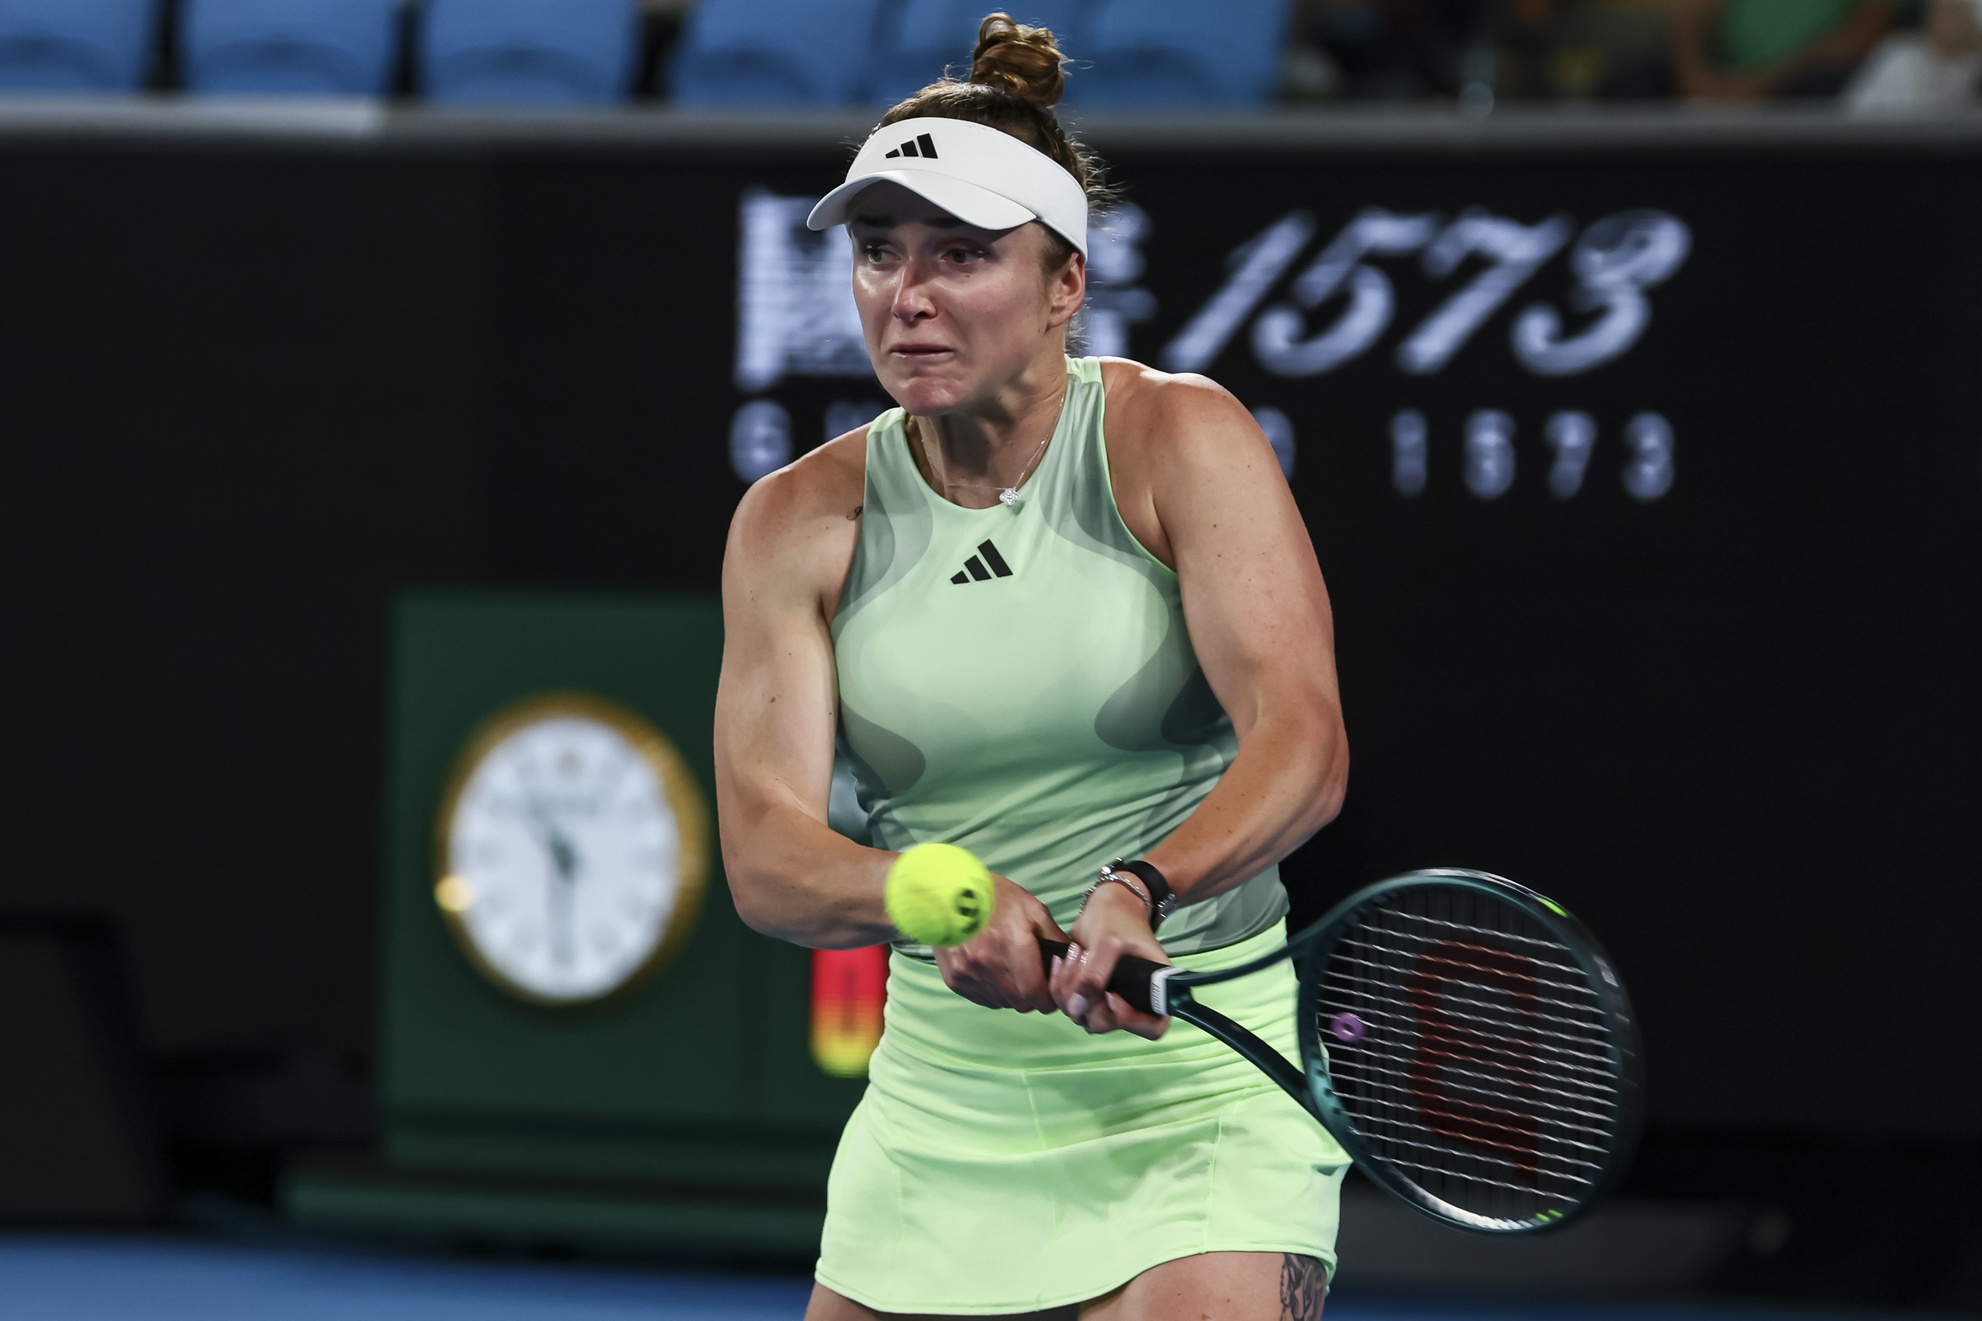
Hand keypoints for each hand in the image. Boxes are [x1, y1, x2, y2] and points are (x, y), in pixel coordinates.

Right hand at [935, 873, 1067, 1012]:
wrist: (947, 891)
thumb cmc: (996, 897)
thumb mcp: (1033, 909)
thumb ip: (1056, 939)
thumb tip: (1073, 964)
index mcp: (1012, 944)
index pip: (1035, 994)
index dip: (1047, 1000)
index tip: (1051, 995)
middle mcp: (988, 964)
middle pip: (1019, 1003)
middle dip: (1031, 997)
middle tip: (1033, 982)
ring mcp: (968, 973)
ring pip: (1002, 1002)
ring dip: (1011, 995)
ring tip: (1010, 972)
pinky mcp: (954, 979)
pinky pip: (982, 999)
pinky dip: (992, 992)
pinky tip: (992, 972)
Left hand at [1049, 880, 1170, 1039]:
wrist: (1107, 905)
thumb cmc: (1118, 919)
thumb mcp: (1108, 942)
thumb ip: (1094, 976)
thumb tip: (1078, 1009)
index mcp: (1157, 991)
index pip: (1152, 1027)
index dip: (1130, 1020)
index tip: (1111, 994)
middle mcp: (1134, 1003)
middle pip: (1108, 1024)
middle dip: (1089, 998)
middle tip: (1085, 962)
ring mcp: (1109, 1001)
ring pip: (1084, 1016)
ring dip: (1070, 990)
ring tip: (1075, 954)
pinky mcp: (1089, 996)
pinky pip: (1070, 1005)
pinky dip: (1060, 986)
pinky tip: (1062, 961)